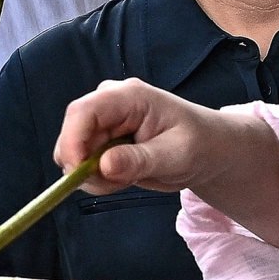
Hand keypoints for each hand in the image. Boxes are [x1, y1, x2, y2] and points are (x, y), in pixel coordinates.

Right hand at [54, 77, 243, 192]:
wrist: (207, 150)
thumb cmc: (199, 144)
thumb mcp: (176, 155)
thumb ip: (140, 160)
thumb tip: (104, 166)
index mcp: (128, 96)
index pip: (82, 112)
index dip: (72, 143)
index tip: (81, 174)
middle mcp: (108, 105)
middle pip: (72, 136)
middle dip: (87, 168)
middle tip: (121, 183)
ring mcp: (102, 123)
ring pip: (73, 155)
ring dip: (95, 177)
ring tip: (131, 177)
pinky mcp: (100, 142)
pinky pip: (83, 166)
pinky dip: (99, 179)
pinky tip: (126, 176)